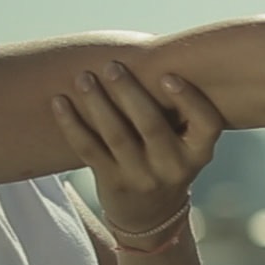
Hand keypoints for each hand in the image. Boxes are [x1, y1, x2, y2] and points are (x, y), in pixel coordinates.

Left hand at [51, 62, 223, 247]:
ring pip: (117, 136)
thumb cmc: (169, 158)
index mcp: (199, 152)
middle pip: (152, 126)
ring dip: (98, 103)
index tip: (167, 75)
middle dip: (130, 93)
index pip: (205, 124)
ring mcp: (142, 177)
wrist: (151, 213)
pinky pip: (88, 150)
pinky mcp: (112, 183)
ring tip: (84, 78)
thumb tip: (154, 50)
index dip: (189, 100)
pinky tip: (59, 102)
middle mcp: (174, 167)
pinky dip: (72, 124)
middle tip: (111, 66)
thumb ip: (178, 109)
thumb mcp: (188, 143)